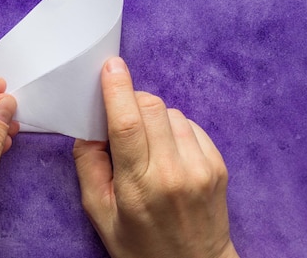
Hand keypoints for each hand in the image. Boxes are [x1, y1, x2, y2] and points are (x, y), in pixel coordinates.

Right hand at [73, 57, 238, 257]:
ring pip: (171, 113)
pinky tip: (168, 152)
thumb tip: (90, 127)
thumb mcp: (100, 214)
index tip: (111, 66)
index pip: (127, 125)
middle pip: (152, 108)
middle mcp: (175, 172)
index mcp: (140, 186)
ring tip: (147, 145)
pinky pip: (190, 125)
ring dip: (153, 117)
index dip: (117, 90)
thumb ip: (89, 166)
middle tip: (122, 119)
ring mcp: (202, 166)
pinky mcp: (218, 164)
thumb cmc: (140, 245)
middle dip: (132, 101)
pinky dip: (173, 129)